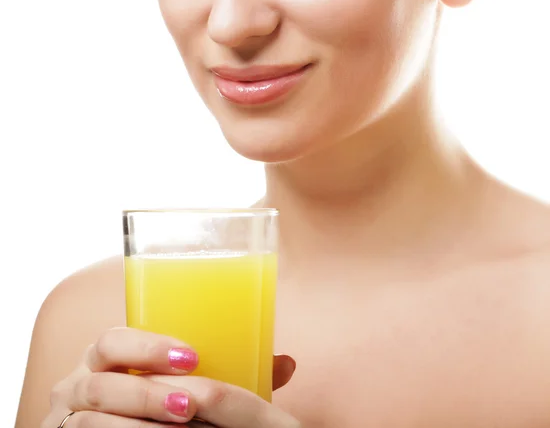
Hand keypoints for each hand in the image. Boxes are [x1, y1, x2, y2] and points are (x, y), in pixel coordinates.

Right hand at [43, 327, 298, 427]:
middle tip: (188, 405)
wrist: (121, 422)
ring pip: (90, 421)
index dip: (147, 347)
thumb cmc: (155, 399)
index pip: (112, 341)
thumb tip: (287, 362)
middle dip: (144, 394)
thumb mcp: (185, 382)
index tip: (191, 358)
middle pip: (99, 383)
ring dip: (135, 426)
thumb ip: (227, 373)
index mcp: (104, 355)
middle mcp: (77, 382)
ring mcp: (66, 418)